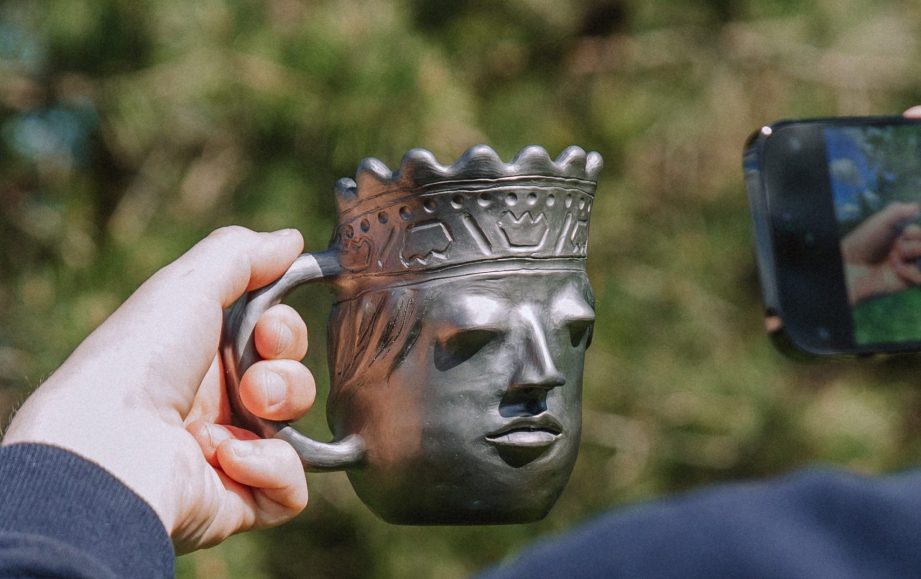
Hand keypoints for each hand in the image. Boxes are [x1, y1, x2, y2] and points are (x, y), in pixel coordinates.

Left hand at [1, 227, 313, 552]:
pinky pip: (292, 486)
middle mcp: (214, 405)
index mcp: (201, 356)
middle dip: (284, 372)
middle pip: (291, 381)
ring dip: (276, 412)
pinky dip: (272, 468)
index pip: (272, 339)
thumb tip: (292, 239)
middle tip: (253, 380)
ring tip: (243, 416)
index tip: (269, 330)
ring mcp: (227, 455)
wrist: (109, 447)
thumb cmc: (139, 362)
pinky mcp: (240, 499)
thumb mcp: (186, 287)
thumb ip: (243, 255)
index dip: (285, 330)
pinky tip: (227, 456)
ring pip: (295, 429)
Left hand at [841, 202, 920, 304]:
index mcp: (907, 234)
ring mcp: (911, 265)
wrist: (850, 265)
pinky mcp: (908, 281)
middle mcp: (911, 249)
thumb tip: (915, 206)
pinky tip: (896, 269)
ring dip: (914, 252)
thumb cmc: (863, 241)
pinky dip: (912, 272)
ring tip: (894, 257)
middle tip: (898, 246)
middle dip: (915, 244)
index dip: (916, 232)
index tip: (906, 232)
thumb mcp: (880, 222)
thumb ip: (897, 211)